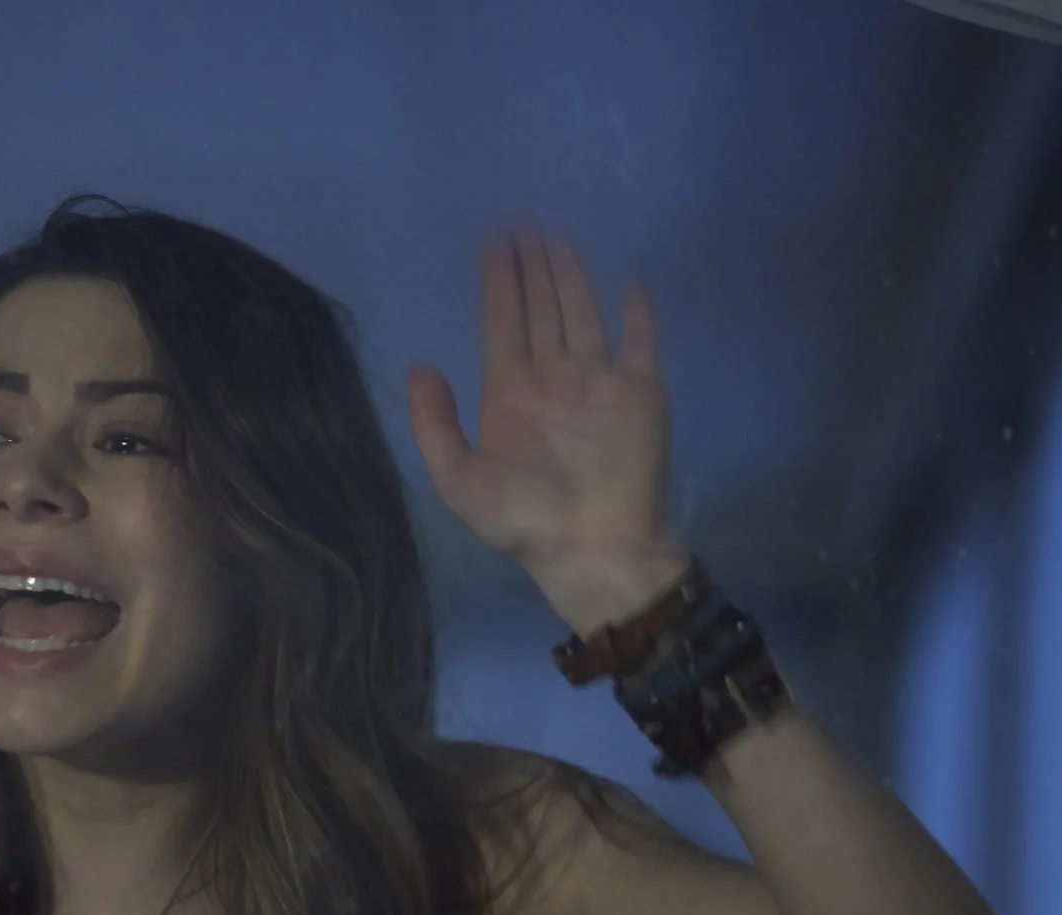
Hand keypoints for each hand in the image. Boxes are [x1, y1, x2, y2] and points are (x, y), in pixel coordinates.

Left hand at [408, 229, 675, 590]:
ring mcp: (598, 381)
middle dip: (531, 266)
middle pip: (540, 308)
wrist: (592, 548)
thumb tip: (420, 366)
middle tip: (524, 220)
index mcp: (509, 394)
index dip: (497, 283)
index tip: (493, 242)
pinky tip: (630, 278)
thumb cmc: (523, 519)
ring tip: (558, 234)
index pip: (501, 323)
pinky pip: (640, 341)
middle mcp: (552, 379)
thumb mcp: (458, 479)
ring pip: (581, 312)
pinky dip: (637, 312)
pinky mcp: (640, 391)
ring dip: (571, 274)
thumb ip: (433, 424)